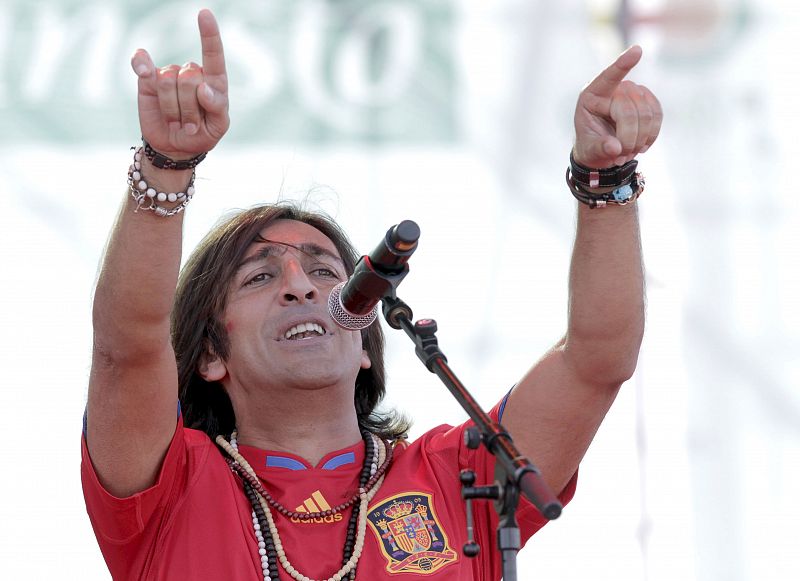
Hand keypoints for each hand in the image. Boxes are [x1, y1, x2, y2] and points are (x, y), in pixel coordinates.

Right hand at [130, 9, 228, 159]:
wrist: (175, 146)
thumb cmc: (202, 133)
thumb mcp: (218, 127)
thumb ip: (217, 107)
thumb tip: (204, 88)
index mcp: (214, 81)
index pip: (213, 56)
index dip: (209, 36)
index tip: (205, 14)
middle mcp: (191, 73)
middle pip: (189, 78)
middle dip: (189, 108)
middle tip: (191, 125)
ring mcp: (169, 75)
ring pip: (168, 80)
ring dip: (172, 109)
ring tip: (178, 121)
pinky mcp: (147, 80)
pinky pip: (141, 63)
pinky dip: (140, 63)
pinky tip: (143, 69)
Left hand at [573, 46, 661, 168]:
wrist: (603, 149)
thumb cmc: (591, 146)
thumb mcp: (589, 150)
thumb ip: (600, 148)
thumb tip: (615, 148)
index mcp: (591, 96)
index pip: (608, 78)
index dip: (622, 65)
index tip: (637, 50)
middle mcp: (613, 89)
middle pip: (630, 110)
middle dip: (628, 138)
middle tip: (619, 157)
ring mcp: (632, 92)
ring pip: (647, 114)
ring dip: (640, 139)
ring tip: (627, 152)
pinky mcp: (647, 101)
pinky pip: (658, 115)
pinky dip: (652, 134)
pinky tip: (642, 145)